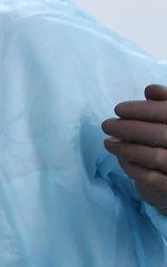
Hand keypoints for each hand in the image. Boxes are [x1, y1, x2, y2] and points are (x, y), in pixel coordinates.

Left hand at [102, 84, 166, 214]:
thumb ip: (165, 104)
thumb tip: (150, 90)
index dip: (143, 109)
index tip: (118, 108)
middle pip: (159, 134)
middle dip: (128, 127)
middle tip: (106, 124)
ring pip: (153, 156)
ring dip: (125, 148)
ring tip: (108, 142)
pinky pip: (150, 177)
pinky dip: (132, 166)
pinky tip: (120, 159)